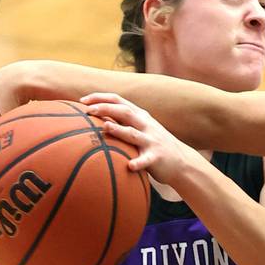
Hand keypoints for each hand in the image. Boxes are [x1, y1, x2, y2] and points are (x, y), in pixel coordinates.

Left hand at [81, 92, 202, 186]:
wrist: (182, 162)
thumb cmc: (153, 145)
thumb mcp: (141, 130)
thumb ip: (123, 123)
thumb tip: (95, 119)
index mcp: (140, 116)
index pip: (118, 100)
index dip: (100, 98)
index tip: (82, 101)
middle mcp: (146, 125)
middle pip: (124, 112)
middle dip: (106, 108)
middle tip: (88, 110)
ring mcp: (152, 140)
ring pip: (133, 133)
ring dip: (119, 130)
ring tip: (105, 127)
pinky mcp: (157, 157)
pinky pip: (146, 160)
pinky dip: (138, 162)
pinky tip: (130, 166)